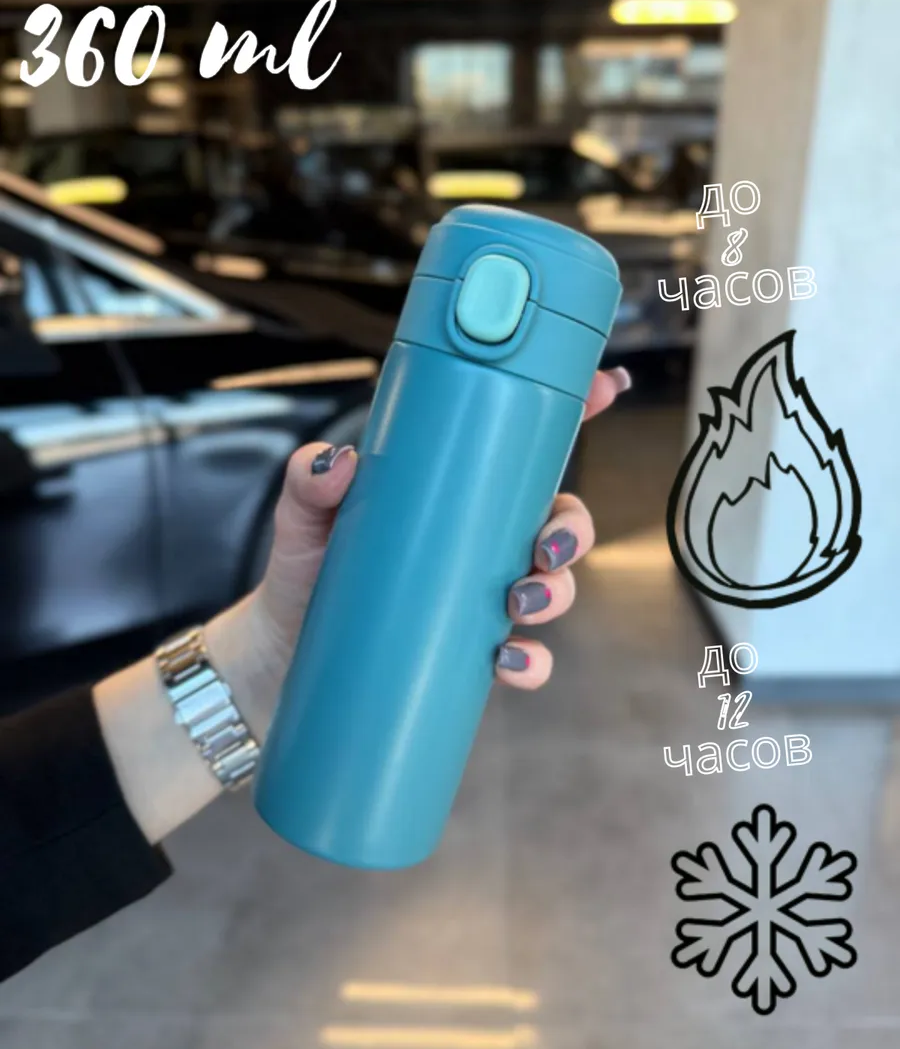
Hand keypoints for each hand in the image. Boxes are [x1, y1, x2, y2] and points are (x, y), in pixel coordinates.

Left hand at [206, 367, 630, 739]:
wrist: (286, 654)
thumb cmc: (307, 571)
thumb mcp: (303, 518)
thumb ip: (308, 482)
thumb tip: (338, 462)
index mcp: (458, 491)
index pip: (526, 448)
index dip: (579, 411)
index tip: (607, 385)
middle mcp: (484, 540)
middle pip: (560, 520)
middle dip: (572, 530)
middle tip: (544, 547)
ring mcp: (486, 597)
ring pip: (558, 586)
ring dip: (558, 593)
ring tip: (519, 603)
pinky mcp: (477, 652)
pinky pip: (528, 658)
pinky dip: (533, 663)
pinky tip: (509, 662)